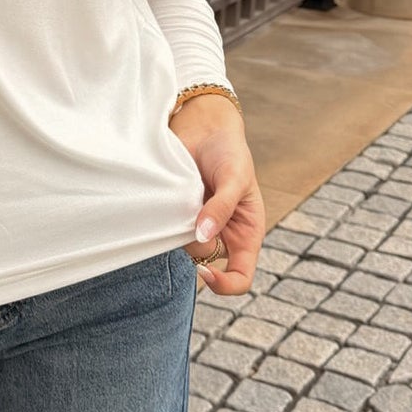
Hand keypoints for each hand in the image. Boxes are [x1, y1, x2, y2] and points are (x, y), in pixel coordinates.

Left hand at [170, 97, 265, 294]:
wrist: (203, 127)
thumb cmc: (229, 152)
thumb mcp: (235, 178)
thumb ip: (221, 208)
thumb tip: (204, 235)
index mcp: (246, 233)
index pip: (241, 277)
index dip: (225, 284)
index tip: (204, 271)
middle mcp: (222, 235)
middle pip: (206, 263)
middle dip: (196, 245)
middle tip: (192, 213)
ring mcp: (197, 226)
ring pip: (184, 247)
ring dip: (179, 229)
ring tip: (184, 196)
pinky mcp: (177, 215)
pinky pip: (166, 230)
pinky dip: (165, 220)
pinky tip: (170, 197)